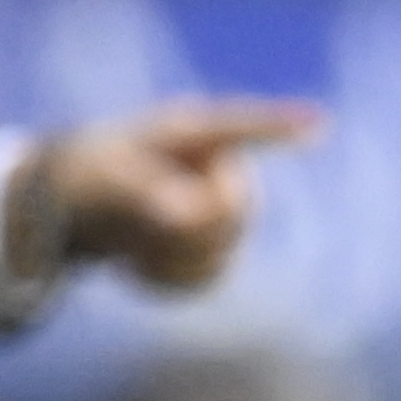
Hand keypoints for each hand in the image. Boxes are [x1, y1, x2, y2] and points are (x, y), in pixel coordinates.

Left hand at [23, 101, 314, 297]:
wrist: (80, 200)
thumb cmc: (92, 174)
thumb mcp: (110, 180)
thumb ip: (149, 195)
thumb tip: (193, 217)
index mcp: (192, 134)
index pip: (242, 128)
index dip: (281, 127)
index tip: (320, 122)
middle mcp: (216, 168)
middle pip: (235, 210)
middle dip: (191, 231)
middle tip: (141, 236)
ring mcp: (219, 207)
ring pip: (223, 249)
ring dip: (174, 257)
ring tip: (131, 251)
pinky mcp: (213, 244)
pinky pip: (209, 274)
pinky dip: (173, 279)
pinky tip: (139, 267)